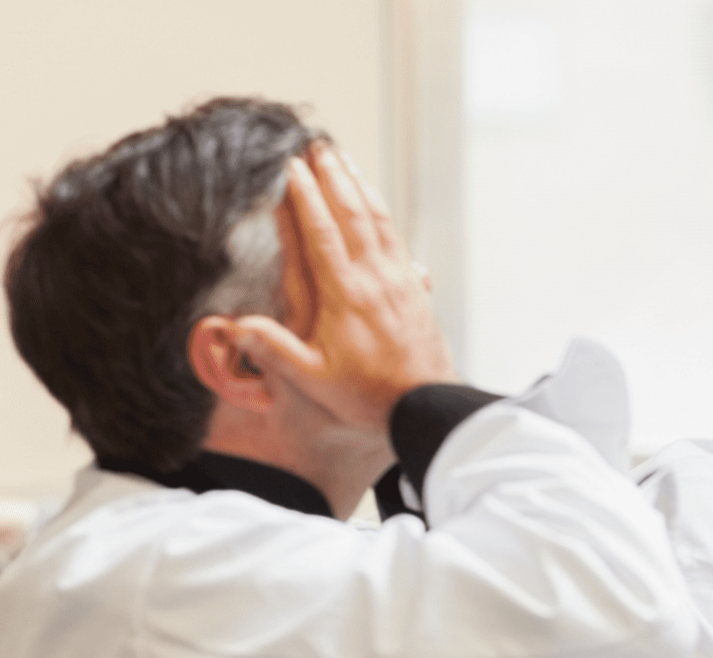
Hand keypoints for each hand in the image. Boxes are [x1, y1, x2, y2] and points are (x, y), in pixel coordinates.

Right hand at [235, 146, 456, 436]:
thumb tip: (234, 325)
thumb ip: (274, 348)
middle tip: (315, 145)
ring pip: (378, 220)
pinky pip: (397, 238)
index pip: (322, 232)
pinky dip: (382, 212)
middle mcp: (376, 279)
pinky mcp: (415, 288)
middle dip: (332, 176)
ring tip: (342, 159)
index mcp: (347, 295)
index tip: (290, 167)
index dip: (305, 197)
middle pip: (352, 214)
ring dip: (359, 186)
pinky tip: (375, 201)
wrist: (427, 405)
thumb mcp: (313, 378)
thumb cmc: (369, 395)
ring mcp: (400, 280)